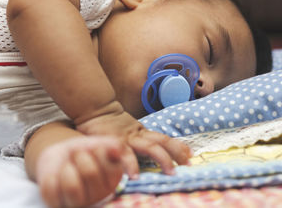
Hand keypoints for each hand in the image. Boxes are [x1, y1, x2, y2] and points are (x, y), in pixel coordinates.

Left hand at [36, 136, 125, 207]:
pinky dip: (51, 175)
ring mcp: (77, 203)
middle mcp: (97, 196)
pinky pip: (51, 189)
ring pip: (72, 187)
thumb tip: (116, 150)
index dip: (99, 151)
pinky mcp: (56, 204)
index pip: (110, 167)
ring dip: (67, 168)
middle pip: (90, 173)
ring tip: (67, 166)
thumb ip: (113, 145)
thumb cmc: (83, 151)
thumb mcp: (99, 144)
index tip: (93, 149)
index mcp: (112, 182)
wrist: (59, 155)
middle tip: (77, 155)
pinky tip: (56, 175)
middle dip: (80, 156)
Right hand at [76, 112, 191, 176]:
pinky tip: (135, 175)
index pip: (163, 138)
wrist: (95, 109)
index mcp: (141, 132)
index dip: (178, 146)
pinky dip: (131, 164)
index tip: (190, 155)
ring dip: (163, 159)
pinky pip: (125, 154)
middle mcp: (138, 134)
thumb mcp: (126, 130)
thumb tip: (152, 150)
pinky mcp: (116, 142)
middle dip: (177, 153)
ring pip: (150, 147)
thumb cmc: (109, 124)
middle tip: (188, 165)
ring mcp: (128, 138)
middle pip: (162, 141)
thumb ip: (135, 138)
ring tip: (171, 173)